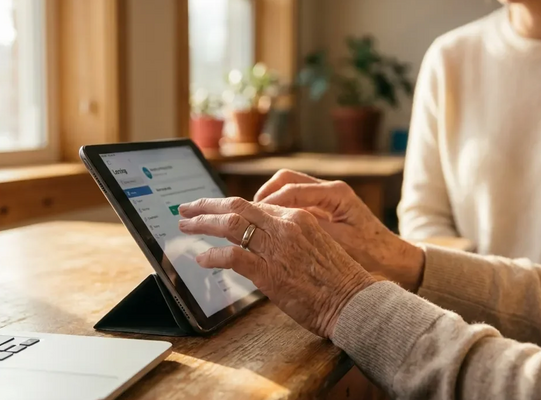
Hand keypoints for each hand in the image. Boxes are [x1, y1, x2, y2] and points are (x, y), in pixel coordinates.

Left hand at [178, 197, 374, 337]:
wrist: (354, 302)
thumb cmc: (338, 281)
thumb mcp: (315, 246)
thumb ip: (289, 239)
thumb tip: (262, 243)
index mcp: (298, 217)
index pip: (254, 205)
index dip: (228, 207)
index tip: (212, 210)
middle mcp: (285, 226)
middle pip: (236, 206)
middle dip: (207, 206)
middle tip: (186, 208)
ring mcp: (276, 248)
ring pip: (230, 225)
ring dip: (202, 224)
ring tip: (185, 226)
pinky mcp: (269, 272)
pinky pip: (232, 256)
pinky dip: (213, 256)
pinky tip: (202, 259)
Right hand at [254, 169, 424, 291]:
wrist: (394, 263)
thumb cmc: (372, 256)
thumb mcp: (340, 245)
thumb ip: (311, 232)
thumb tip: (279, 227)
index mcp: (336, 194)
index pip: (291, 189)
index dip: (267, 203)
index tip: (249, 216)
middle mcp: (330, 190)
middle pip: (285, 180)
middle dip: (262, 196)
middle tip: (245, 214)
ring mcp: (326, 198)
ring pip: (287, 188)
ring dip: (268, 201)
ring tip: (253, 220)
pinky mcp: (324, 209)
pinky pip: (294, 202)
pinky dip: (278, 210)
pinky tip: (269, 227)